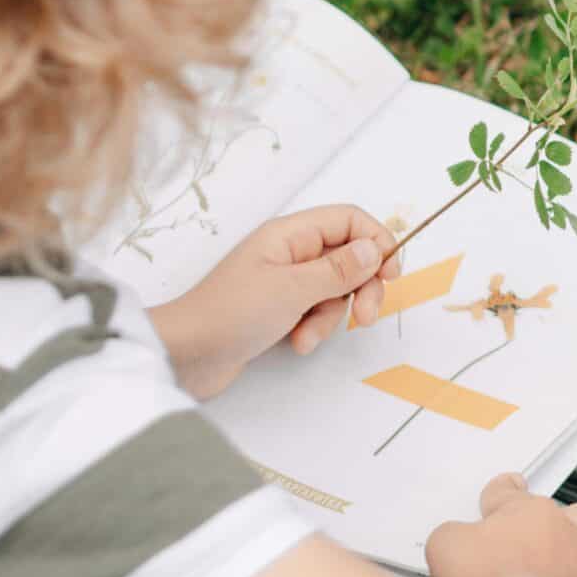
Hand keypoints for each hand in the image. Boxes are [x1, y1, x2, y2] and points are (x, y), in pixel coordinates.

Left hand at [153, 206, 397, 400]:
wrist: (184, 356)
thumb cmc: (232, 313)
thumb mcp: (292, 289)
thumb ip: (338, 270)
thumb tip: (374, 248)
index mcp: (290, 234)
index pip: (349, 220)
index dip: (376, 241)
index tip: (391, 275)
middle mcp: (290, 252)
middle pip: (348, 257)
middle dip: (361, 287)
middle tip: (367, 317)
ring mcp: (284, 282)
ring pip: (333, 290)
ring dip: (330, 317)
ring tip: (306, 337)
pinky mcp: (278, 311)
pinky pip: (314, 312)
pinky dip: (312, 329)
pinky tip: (294, 344)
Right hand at [426, 473, 576, 576]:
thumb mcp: (445, 547)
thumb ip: (450, 535)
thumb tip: (456, 541)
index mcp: (526, 510)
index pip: (507, 490)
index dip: (499, 490)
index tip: (504, 488)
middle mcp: (561, 530)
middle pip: (557, 511)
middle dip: (542, 520)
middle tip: (523, 538)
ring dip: (564, 553)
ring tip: (544, 570)